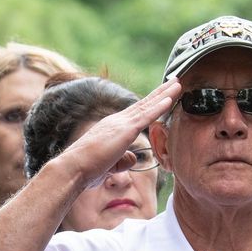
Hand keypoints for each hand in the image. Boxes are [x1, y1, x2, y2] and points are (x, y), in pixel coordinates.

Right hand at [54, 78, 178, 186]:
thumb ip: (123, 158)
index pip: (135, 113)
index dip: (150, 103)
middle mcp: (116, 121)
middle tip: (174, 81)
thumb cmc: (87, 169)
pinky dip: (159, 106)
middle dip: (160, 92)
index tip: (162, 95)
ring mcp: (120, 124)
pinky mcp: (125, 131)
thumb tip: (133, 157)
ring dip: (164, 94)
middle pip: (143, 104)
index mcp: (112, 128)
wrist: (74, 168)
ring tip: (178, 83)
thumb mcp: (110, 163)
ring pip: (147, 106)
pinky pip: (146, 116)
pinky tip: (170, 99)